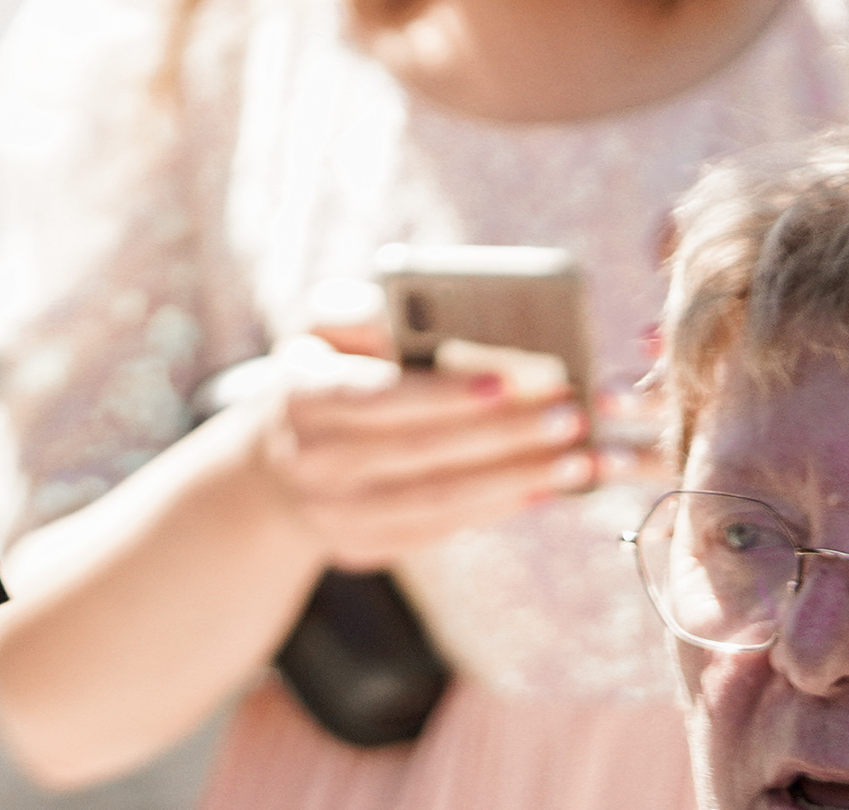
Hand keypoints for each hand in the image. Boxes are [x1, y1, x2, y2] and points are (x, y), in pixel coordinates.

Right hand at [250, 319, 596, 571]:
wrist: (273, 465)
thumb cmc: (320, 377)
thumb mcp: (320, 335)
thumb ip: (362, 311)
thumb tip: (420, 301)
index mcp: (300, 395)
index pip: (375, 396)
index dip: (440, 392)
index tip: (506, 379)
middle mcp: (310, 459)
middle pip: (417, 451)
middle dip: (502, 434)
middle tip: (569, 414)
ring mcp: (333, 511)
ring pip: (436, 498)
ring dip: (514, 479)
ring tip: (576, 458)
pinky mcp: (361, 547)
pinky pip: (439, 529)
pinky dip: (496, 508)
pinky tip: (543, 486)